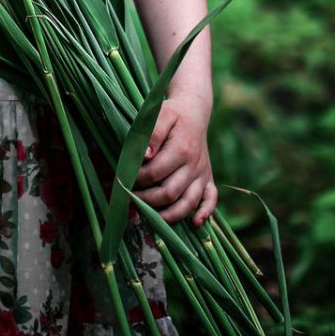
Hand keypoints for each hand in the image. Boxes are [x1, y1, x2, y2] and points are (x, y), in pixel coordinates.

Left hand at [133, 96, 217, 226]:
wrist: (194, 112)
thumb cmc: (172, 113)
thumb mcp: (161, 114)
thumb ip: (152, 133)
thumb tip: (145, 156)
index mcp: (181, 149)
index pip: (155, 173)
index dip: (137, 179)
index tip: (124, 177)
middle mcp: (194, 165)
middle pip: (169, 193)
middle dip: (146, 200)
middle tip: (130, 198)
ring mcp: (202, 174)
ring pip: (188, 203)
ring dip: (168, 214)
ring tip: (148, 216)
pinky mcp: (208, 179)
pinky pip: (211, 200)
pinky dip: (205, 213)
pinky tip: (195, 224)